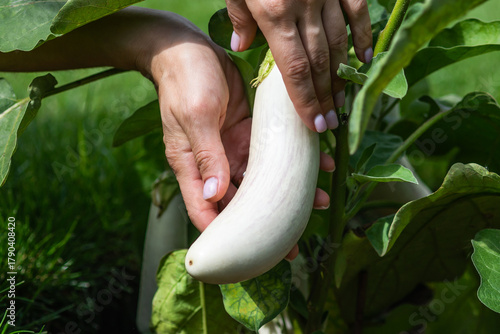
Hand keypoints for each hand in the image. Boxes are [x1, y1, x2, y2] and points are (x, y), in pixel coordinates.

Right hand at [145, 13, 335, 234]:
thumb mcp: (194, 116)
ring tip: (319, 204)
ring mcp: (233, 149)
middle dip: (265, 223)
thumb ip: (207, 155)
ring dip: (287, 193)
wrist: (192, 50)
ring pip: (262, 181)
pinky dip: (293, 161)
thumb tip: (215, 195)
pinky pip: (274, 153)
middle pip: (239, 203)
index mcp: (192, 167)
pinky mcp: (249, 133)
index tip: (246, 255)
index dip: (222, 235)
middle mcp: (214, 164)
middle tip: (292, 244)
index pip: (204, 211)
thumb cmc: (184, 81)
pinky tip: (319, 165)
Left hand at [226, 0, 371, 131]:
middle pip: (318, 63)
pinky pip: (356, 12)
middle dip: (325, 96)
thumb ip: (238, 14)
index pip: (294, 70)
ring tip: (343, 101)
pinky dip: (362, 37)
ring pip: (338, 43)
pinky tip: (365, 60)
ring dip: (341, 75)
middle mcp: (304, 8)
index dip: (306, 101)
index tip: (317, 125)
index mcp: (275, 13)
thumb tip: (243, 45)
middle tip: (332, 122)